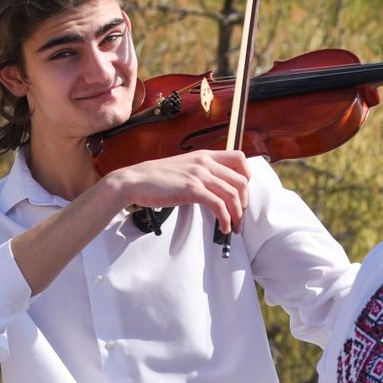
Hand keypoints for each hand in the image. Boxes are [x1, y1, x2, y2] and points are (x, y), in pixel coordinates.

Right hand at [108, 149, 250, 234]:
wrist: (134, 181)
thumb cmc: (155, 178)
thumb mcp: (183, 167)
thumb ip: (200, 172)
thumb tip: (214, 188)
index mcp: (204, 155)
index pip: (239, 158)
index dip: (247, 176)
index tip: (243, 193)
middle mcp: (204, 162)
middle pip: (241, 180)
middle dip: (244, 202)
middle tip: (239, 216)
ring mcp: (199, 175)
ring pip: (233, 194)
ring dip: (237, 215)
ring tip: (234, 227)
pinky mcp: (192, 189)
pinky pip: (219, 205)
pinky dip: (225, 219)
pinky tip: (223, 227)